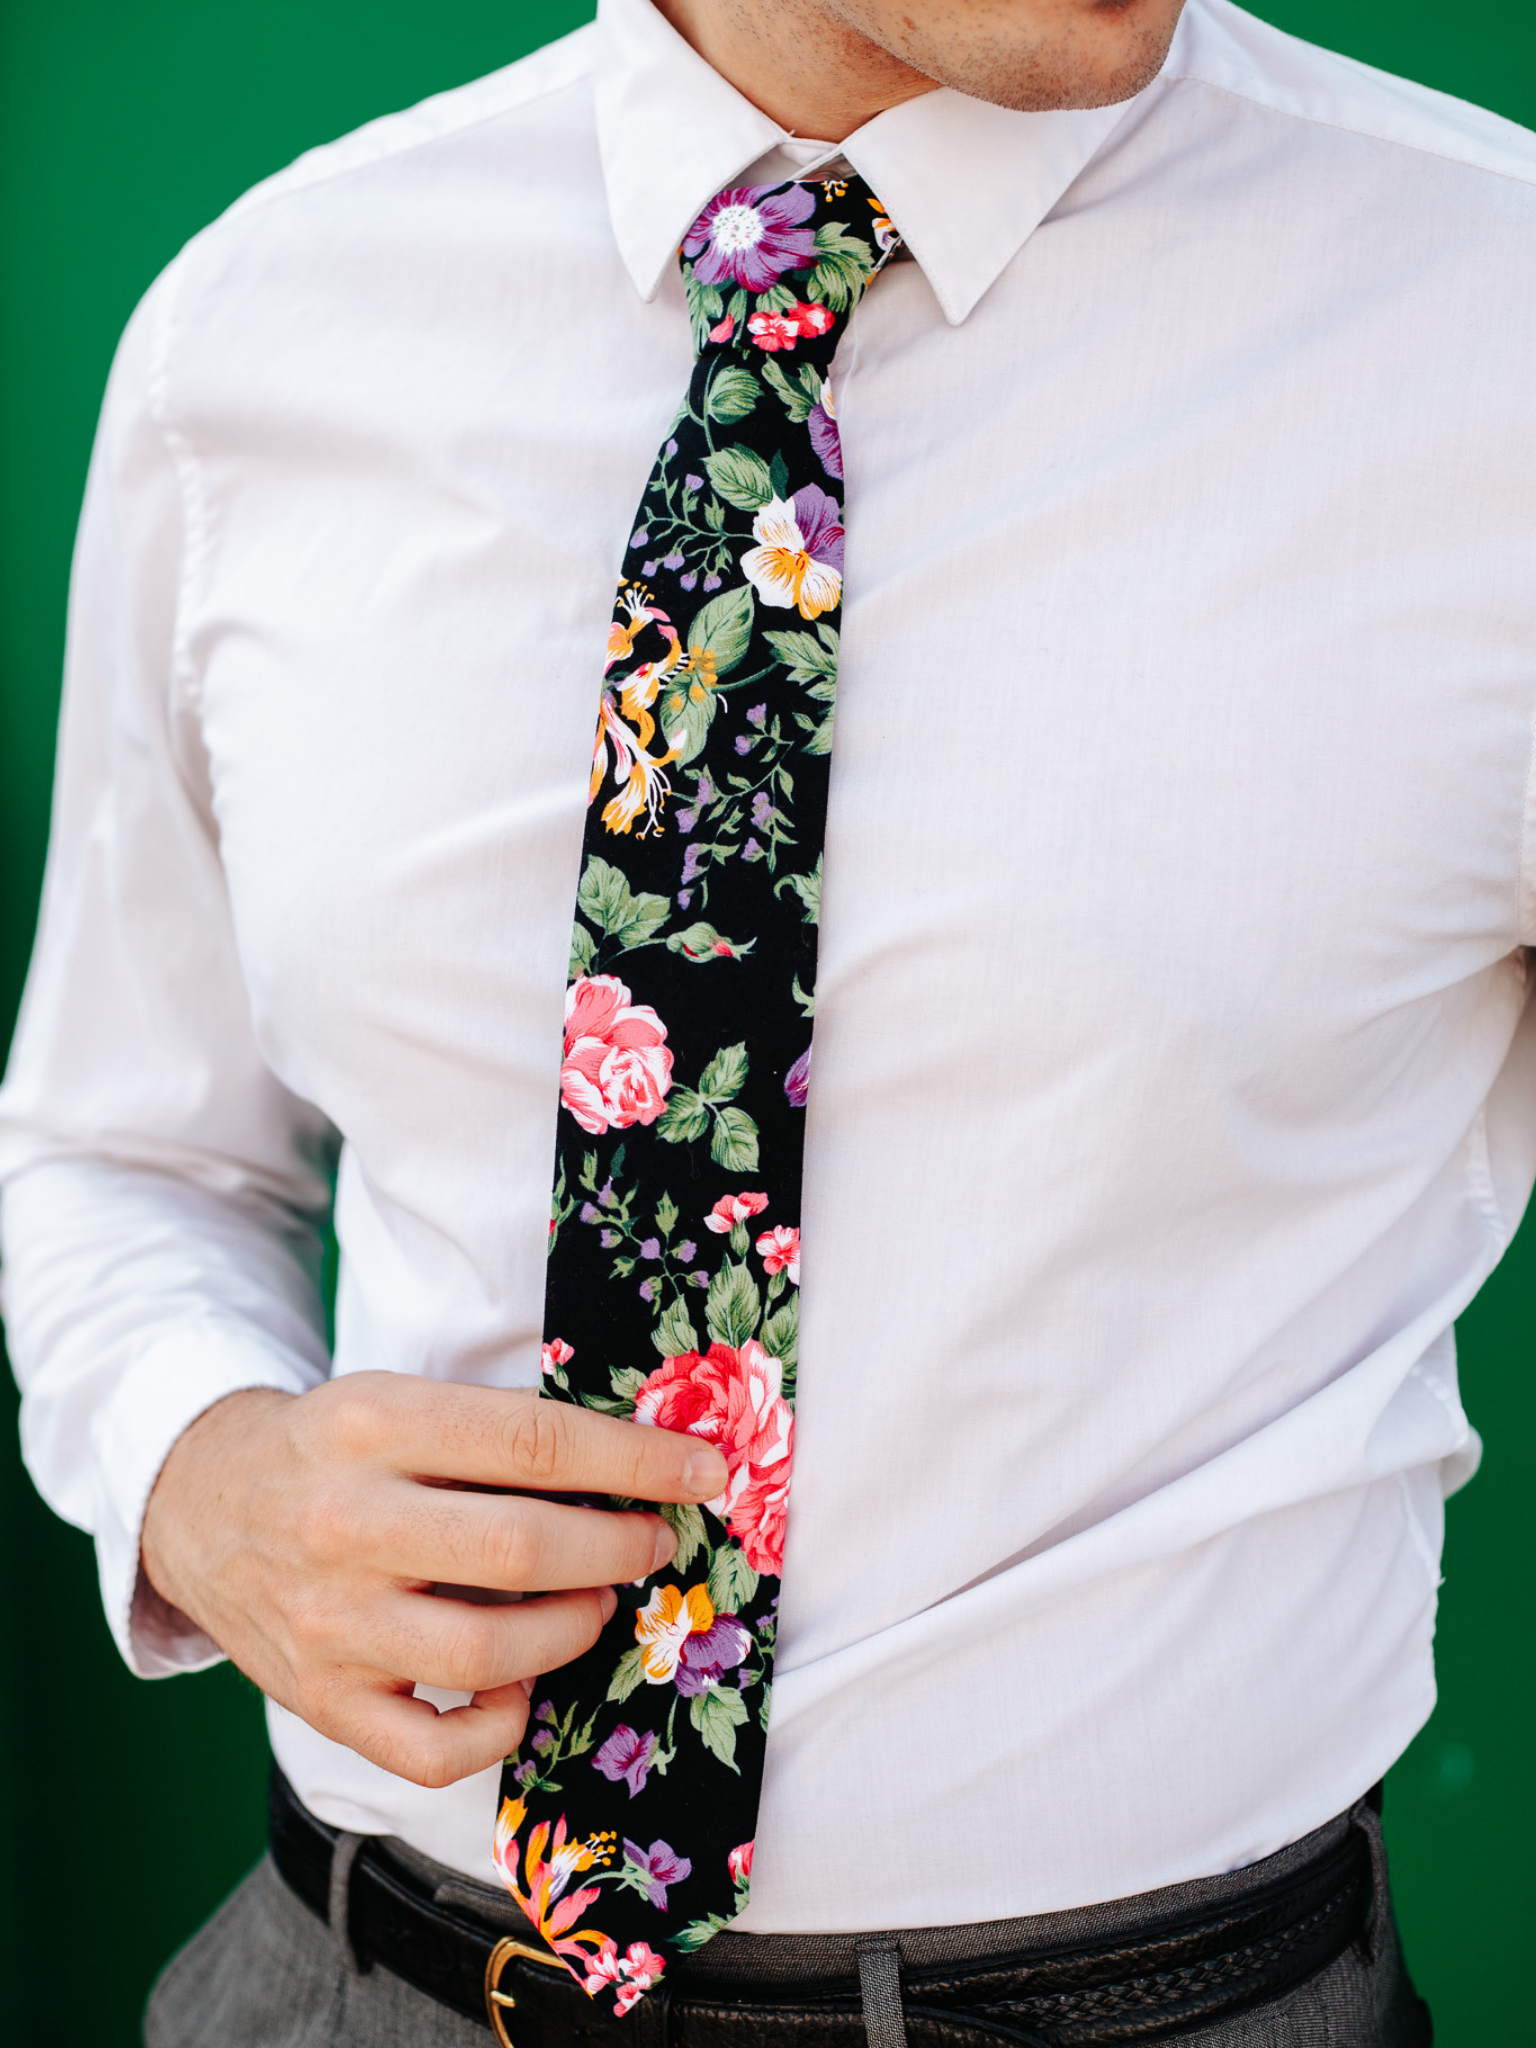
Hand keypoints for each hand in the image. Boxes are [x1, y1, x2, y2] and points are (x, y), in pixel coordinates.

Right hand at [140, 1372, 726, 1787]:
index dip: (637, 1462)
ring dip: (573, 1630)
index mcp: (373, 1424)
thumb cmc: (331, 1450)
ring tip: (592, 1603)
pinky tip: (517, 1686)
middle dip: (618, 1548)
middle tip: (651, 1543)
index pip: (535, 1442)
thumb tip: (643, 1465)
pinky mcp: (322, 1700)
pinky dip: (500, 1726)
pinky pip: (434, 1750)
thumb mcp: (399, 1400)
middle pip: (523, 1549)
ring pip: (490, 1652)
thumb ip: (500, 1432)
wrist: (202, 1506)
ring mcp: (329, 1621)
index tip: (703, 1472)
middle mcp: (345, 1522)